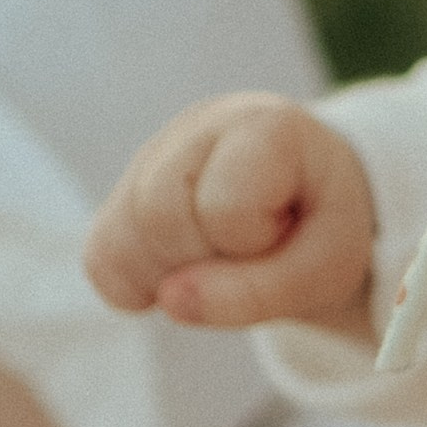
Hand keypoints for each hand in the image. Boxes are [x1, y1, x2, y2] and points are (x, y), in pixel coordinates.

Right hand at [85, 93, 377, 334]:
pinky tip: (186, 271)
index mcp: (262, 126)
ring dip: (172, 278)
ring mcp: (151, 156)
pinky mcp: (121, 191)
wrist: (312, 199)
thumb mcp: (327, 267)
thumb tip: (169, 300)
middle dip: (208, 261)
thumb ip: (261, 291)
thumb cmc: (321, 224)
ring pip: (119, 241)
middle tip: (253, 250)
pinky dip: (140, 285)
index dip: (254, 243)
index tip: (286, 228)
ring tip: (224, 259)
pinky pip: (100, 260)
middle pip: (159, 218)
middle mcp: (196, 126)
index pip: (225, 209)